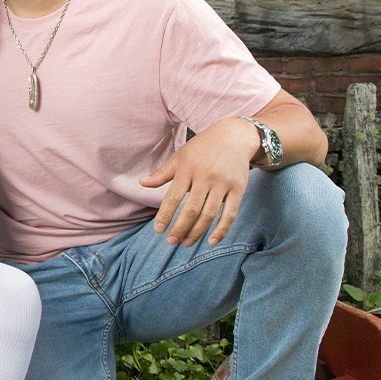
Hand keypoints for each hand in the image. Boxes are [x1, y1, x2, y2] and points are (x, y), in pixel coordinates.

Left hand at [140, 117, 258, 247]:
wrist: (234, 136)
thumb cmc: (202, 148)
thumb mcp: (180, 156)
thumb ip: (162, 173)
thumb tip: (142, 183)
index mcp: (188, 168)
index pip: (174, 197)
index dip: (165, 215)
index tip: (158, 230)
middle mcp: (206, 176)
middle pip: (192, 209)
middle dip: (180, 228)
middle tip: (171, 241)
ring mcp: (223, 183)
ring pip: (209, 214)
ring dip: (197, 232)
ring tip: (186, 243)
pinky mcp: (238, 189)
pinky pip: (230, 214)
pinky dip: (222, 230)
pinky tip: (212, 241)